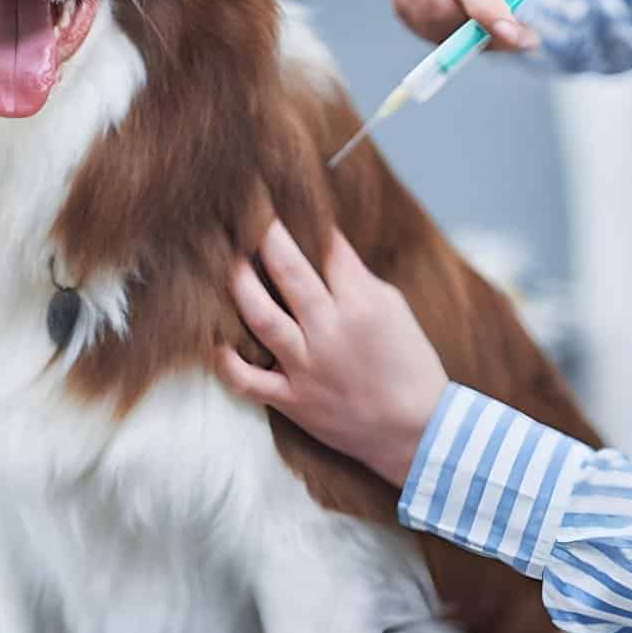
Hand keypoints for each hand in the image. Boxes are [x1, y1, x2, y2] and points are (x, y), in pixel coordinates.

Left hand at [216, 219, 448, 489]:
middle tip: (246, 210)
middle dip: (265, 234)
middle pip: (288, 269)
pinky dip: (225, 361)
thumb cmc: (410, 365)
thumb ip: (356, 278)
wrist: (417, 433)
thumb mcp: (394, 309)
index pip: (326, 247)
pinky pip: (247, 380)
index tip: (283, 199)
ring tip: (227, 258)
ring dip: (239, 282)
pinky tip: (214, 339)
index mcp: (362, 303)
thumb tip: (322, 248)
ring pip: (260, 315)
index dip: (305, 220)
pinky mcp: (292, 400)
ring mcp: (307, 366)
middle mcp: (330, 330)